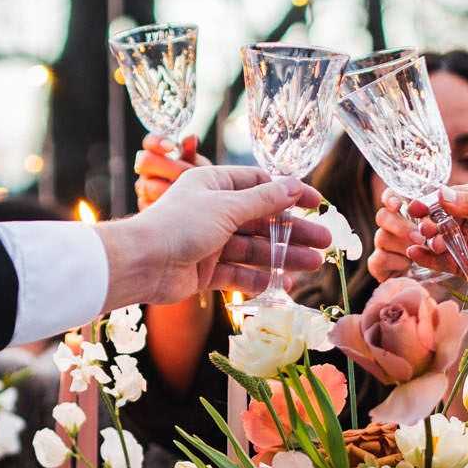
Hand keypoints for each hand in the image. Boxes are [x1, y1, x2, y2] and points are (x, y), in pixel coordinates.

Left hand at [98, 162, 330, 308]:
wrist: (141, 264)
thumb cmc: (180, 225)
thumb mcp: (227, 207)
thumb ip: (263, 200)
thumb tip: (294, 184)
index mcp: (214, 185)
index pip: (260, 184)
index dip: (289, 193)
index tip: (316, 203)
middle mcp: (213, 211)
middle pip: (262, 220)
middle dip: (293, 231)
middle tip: (325, 241)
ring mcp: (210, 243)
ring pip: (254, 249)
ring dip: (284, 256)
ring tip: (315, 264)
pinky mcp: (205, 271)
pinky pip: (238, 274)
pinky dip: (259, 279)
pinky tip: (284, 283)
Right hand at [133, 130, 202, 209]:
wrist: (200, 203)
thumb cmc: (197, 178)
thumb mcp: (197, 164)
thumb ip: (191, 152)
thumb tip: (190, 137)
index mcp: (156, 153)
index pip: (149, 142)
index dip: (157, 142)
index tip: (171, 147)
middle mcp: (146, 170)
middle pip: (144, 162)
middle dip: (168, 167)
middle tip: (188, 173)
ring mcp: (144, 188)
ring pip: (149, 186)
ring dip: (171, 189)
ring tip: (190, 191)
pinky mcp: (145, 206)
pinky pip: (151, 204)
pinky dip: (168, 206)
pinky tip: (182, 206)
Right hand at [373, 182, 467, 297]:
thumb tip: (441, 194)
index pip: (453, 195)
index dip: (433, 201)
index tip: (416, 206)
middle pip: (442, 216)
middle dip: (429, 222)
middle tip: (423, 228)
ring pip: (440, 237)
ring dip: (429, 239)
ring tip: (426, 242)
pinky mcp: (466, 262)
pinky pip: (442, 258)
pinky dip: (428, 256)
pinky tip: (416, 254)